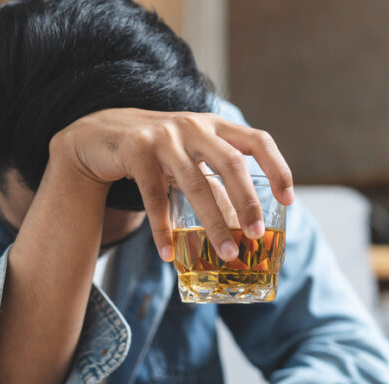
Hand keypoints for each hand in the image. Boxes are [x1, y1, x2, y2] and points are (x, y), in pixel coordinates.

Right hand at [50, 108, 293, 261]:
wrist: (99, 133)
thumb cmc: (156, 151)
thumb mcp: (190, 161)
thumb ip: (216, 185)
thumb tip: (243, 223)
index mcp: (214, 126)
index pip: (257, 140)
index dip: (278, 167)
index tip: (288, 200)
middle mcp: (193, 126)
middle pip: (231, 163)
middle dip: (247, 202)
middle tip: (257, 235)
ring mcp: (163, 137)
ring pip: (196, 185)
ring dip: (214, 223)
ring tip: (227, 254)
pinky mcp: (136, 151)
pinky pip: (154, 197)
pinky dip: (163, 229)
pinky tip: (169, 253)